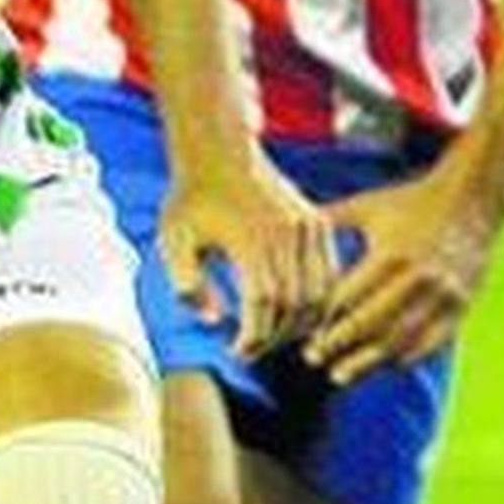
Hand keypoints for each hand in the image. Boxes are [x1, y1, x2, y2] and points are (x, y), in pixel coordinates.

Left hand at [160, 156, 338, 356]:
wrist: (217, 151)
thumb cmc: (191, 198)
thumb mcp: (174, 241)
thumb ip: (187, 284)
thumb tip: (213, 320)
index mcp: (250, 240)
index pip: (263, 305)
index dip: (253, 337)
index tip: (237, 352)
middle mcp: (285, 233)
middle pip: (294, 304)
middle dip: (275, 336)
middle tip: (253, 350)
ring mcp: (306, 226)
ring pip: (319, 292)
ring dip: (301, 323)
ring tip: (275, 336)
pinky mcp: (316, 221)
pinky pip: (330, 272)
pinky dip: (320, 299)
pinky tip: (297, 313)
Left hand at [304, 167, 494, 383]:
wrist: (472, 199)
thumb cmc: (409, 201)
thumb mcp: (367, 206)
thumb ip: (329, 219)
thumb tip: (284, 225)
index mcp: (391, 255)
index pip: (349, 298)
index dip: (324, 319)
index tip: (303, 335)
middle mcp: (419, 278)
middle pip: (371, 325)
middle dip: (339, 346)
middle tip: (312, 359)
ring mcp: (444, 296)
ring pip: (400, 340)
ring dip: (368, 362)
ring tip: (340, 375)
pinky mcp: (462, 306)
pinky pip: (431, 343)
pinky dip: (407, 357)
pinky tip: (385, 366)